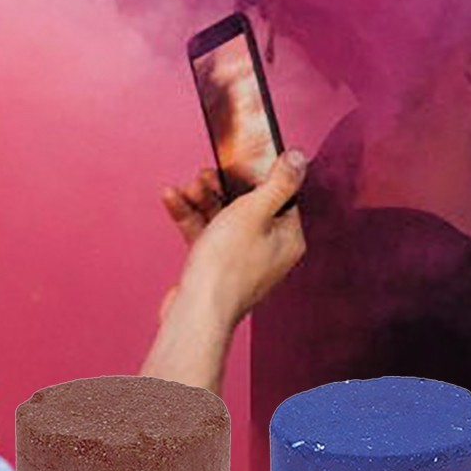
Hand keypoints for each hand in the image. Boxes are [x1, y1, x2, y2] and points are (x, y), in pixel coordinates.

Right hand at [159, 153, 307, 331]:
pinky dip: (190, 216)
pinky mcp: (215, 267)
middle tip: (206, 174)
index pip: (282, 197)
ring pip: (223, 218)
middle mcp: (269, 250)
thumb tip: (298, 158)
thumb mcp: (254, 211)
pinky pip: (205, 234)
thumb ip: (278, 183)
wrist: (195, 312)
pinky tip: (172, 199)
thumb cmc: (227, 266)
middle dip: (223, 186)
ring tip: (187, 187)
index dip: (260, 176)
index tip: (242, 161)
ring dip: (203, 198)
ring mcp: (241, 260)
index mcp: (288, 239)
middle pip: (248, 205)